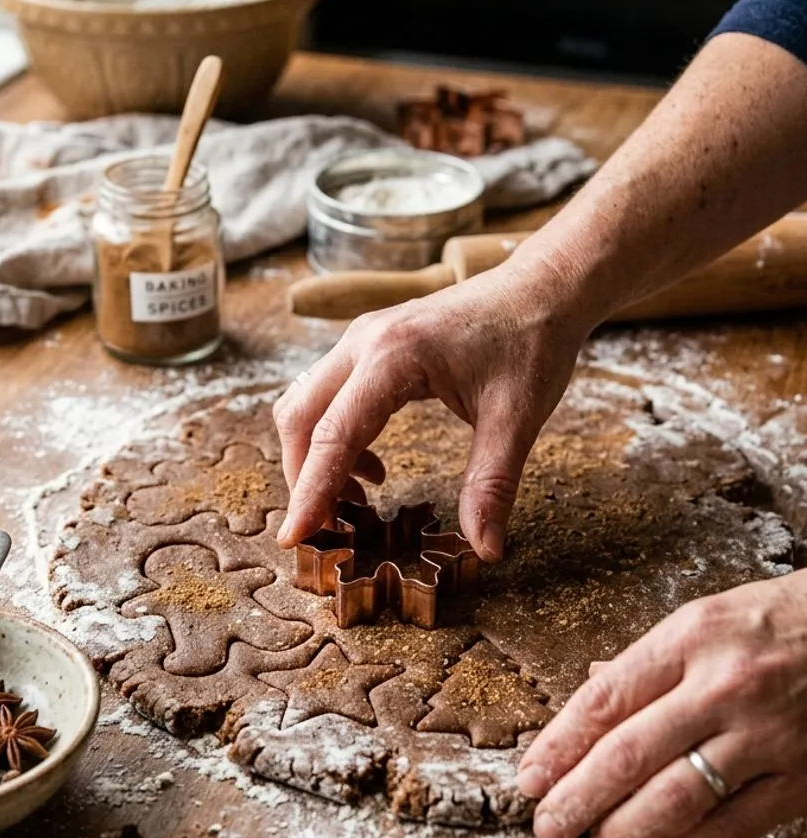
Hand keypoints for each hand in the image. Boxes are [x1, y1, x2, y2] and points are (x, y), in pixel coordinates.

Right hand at [273, 261, 587, 557]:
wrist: (542, 288)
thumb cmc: (531, 342)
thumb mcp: (517, 419)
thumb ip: (492, 485)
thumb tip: (485, 550)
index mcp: (393, 356)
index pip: (334, 434)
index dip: (311, 491)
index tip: (295, 537)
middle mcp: (364, 341)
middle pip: (301, 417)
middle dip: (303, 477)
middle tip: (328, 529)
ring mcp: (362, 338)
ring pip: (307, 404)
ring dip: (315, 457)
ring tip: (355, 503)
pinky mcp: (370, 343)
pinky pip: (328, 395)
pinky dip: (333, 437)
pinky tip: (373, 468)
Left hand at [517, 570, 806, 837]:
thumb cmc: (775, 622)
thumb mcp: (705, 618)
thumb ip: (648, 663)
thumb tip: (591, 692)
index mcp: (691, 638)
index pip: (605, 700)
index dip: (558, 746)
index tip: (529, 778)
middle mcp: (724, 687)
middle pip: (630, 755)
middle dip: (578, 798)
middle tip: (547, 826)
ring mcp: (765, 736)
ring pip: (678, 799)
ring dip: (626, 830)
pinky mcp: (801, 779)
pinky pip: (732, 826)